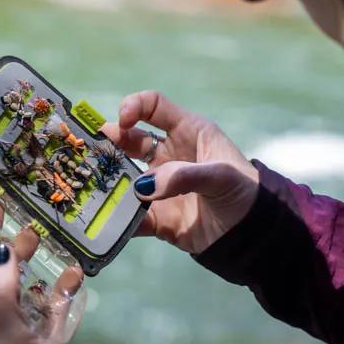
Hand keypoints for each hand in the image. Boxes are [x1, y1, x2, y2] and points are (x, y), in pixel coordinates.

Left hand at [0, 200, 90, 343]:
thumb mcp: (9, 332)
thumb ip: (0, 290)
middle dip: (6, 249)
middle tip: (21, 223)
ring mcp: (22, 332)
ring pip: (24, 288)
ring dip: (34, 263)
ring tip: (43, 240)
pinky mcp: (47, 338)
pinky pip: (52, 305)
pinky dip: (61, 287)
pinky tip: (72, 273)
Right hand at [101, 90, 258, 253]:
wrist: (254, 236)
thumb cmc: (245, 193)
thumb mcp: (221, 176)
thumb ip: (184, 176)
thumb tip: (143, 186)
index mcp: (188, 132)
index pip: (154, 107)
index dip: (134, 107)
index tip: (122, 120)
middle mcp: (169, 155)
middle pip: (130, 139)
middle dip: (109, 141)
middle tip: (90, 149)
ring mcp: (160, 186)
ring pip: (124, 176)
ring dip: (107, 178)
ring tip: (89, 182)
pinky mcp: (157, 217)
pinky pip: (129, 215)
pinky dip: (116, 218)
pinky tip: (103, 220)